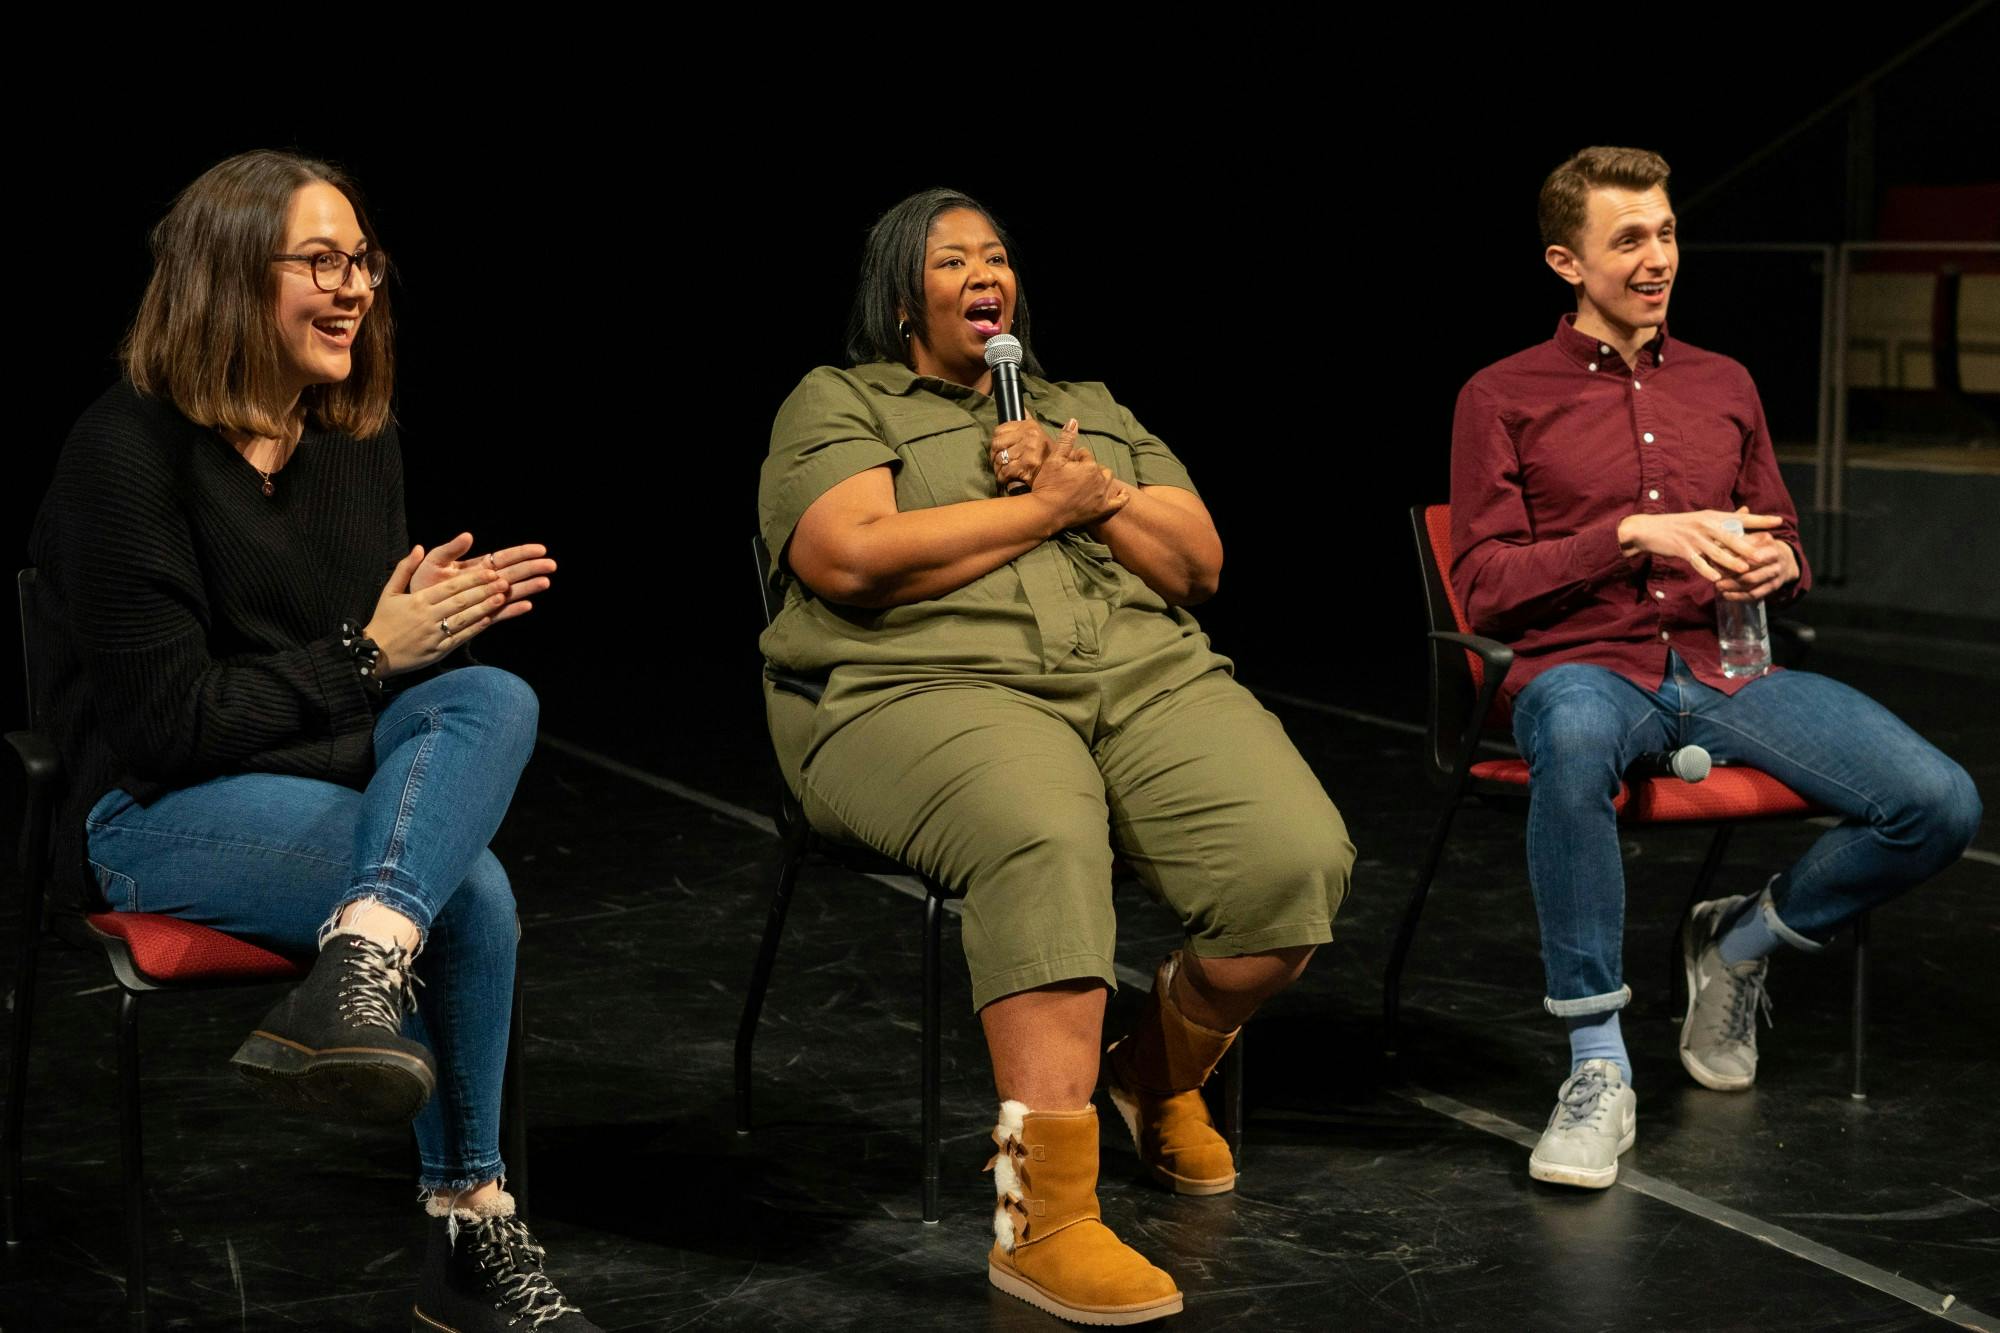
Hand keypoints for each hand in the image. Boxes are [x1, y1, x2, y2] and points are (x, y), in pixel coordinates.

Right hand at [365, 547, 508, 676]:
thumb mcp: (389, 591)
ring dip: (485, 607)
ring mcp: (434, 634)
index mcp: (418, 600)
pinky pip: (460, 637)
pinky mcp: (438, 650)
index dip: (472, 580)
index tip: (489, 572)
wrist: (374, 653)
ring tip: (502, 597)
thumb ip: (405, 568)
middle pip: (461, 601)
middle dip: (484, 590)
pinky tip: (490, 619)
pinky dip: (476, 628)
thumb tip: (419, 547)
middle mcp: (427, 616)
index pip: (450, 587)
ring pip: (464, 618)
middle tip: (503, 581)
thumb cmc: (383, 620)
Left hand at [409, 532, 555, 621]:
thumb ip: (450, 550)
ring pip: (510, 592)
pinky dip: (512, 609)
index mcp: (475, 567)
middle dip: (532, 568)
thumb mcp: (432, 562)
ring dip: (528, 587)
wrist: (412, 611)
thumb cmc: (421, 584)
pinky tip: (527, 606)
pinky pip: (498, 613)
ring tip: (546, 583)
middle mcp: (483, 583)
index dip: (521, 553)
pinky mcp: (479, 616)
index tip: (540, 549)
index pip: (503, 558)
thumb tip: (468, 535)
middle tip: (552, 565)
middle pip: (512, 573)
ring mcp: (483, 599)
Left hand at [991, 418, 1063, 492]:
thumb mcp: (1038, 432)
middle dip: (995, 455)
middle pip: (997, 444)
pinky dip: (1003, 477)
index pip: (999, 430)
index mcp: (1029, 426)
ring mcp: (1029, 450)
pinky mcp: (1028, 465)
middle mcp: (1030, 436)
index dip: (996, 442)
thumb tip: (1022, 408)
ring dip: (998, 467)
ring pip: (1000, 458)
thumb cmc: (1046, 453)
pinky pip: (1006, 471)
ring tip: (1002, 470)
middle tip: (999, 461)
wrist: (1060, 469)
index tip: (999, 449)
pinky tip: (1006, 477)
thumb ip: (1027, 420)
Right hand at [1024, 422, 1127, 532]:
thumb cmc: (1048, 484)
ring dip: (1101, 478)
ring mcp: (1102, 495)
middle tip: (1073, 475)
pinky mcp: (1102, 510)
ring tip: (1089, 481)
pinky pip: (1119, 502)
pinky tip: (1123, 493)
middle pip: (1097, 467)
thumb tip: (1074, 420)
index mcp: (1089, 466)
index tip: (1065, 465)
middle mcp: (1099, 479)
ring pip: (1107, 480)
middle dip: (1088, 468)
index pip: (1085, 455)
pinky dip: (1122, 497)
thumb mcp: (1054, 459)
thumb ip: (1066, 440)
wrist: (1046, 511)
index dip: (1074, 458)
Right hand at [1617, 508, 1782, 584]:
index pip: (1741, 518)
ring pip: (1716, 551)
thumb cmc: (1678, 525)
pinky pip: (1698, 562)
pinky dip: (1707, 570)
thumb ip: (1725, 517)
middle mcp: (1705, 525)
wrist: (1650, 529)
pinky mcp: (1682, 549)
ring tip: (1744, 569)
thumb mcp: (1702, 517)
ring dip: (1731, 561)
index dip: (1760, 520)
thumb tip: (1745, 511)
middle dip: (1749, 547)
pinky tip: (1716, 579)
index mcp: (1713, 516)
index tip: (1778, 522)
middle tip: (1765, 555)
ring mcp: (1694, 538)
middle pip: (1731, 537)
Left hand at [1713, 509, 1798, 601]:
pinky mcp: (1774, 586)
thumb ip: (1735, 530)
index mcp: (1767, 540)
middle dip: (1730, 571)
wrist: (1785, 559)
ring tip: (1718, 586)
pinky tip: (1727, 596)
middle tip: (1714, 574)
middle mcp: (1774, 556)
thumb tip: (1717, 532)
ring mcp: (1775, 572)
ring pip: (1751, 581)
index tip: (1713, 555)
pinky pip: (1756, 594)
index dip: (1729, 553)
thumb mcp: (1751, 535)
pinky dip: (1740, 597)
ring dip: (1733, 585)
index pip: (1746, 548)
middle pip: (1749, 565)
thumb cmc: (1759, 545)